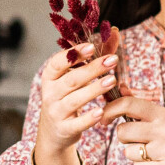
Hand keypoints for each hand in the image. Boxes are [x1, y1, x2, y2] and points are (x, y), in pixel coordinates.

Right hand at [30, 45, 117, 164]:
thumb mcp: (75, 78)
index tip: (91, 47)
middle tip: (112, 61)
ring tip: (112, 81)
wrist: (54, 133)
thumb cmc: (68, 98)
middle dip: (92, 69)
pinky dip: (88, 118)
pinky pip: (77, 123)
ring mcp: (56, 112)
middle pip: (72, 80)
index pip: (57, 63)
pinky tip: (101, 111)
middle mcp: (50, 94)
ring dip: (94, 89)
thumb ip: (95, 57)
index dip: (73, 55)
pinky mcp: (64, 129)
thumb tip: (115, 32)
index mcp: (50, 78)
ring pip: (75, 100)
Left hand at [104, 94, 164, 164]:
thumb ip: (138, 105)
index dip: (110, 110)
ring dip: (134, 155)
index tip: (104, 118)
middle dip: (125, 138)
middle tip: (139, 140)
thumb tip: (120, 86)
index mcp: (162, 114)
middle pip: (122, 132)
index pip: (128, 104)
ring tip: (152, 154)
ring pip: (128, 152)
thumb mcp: (161, 119)